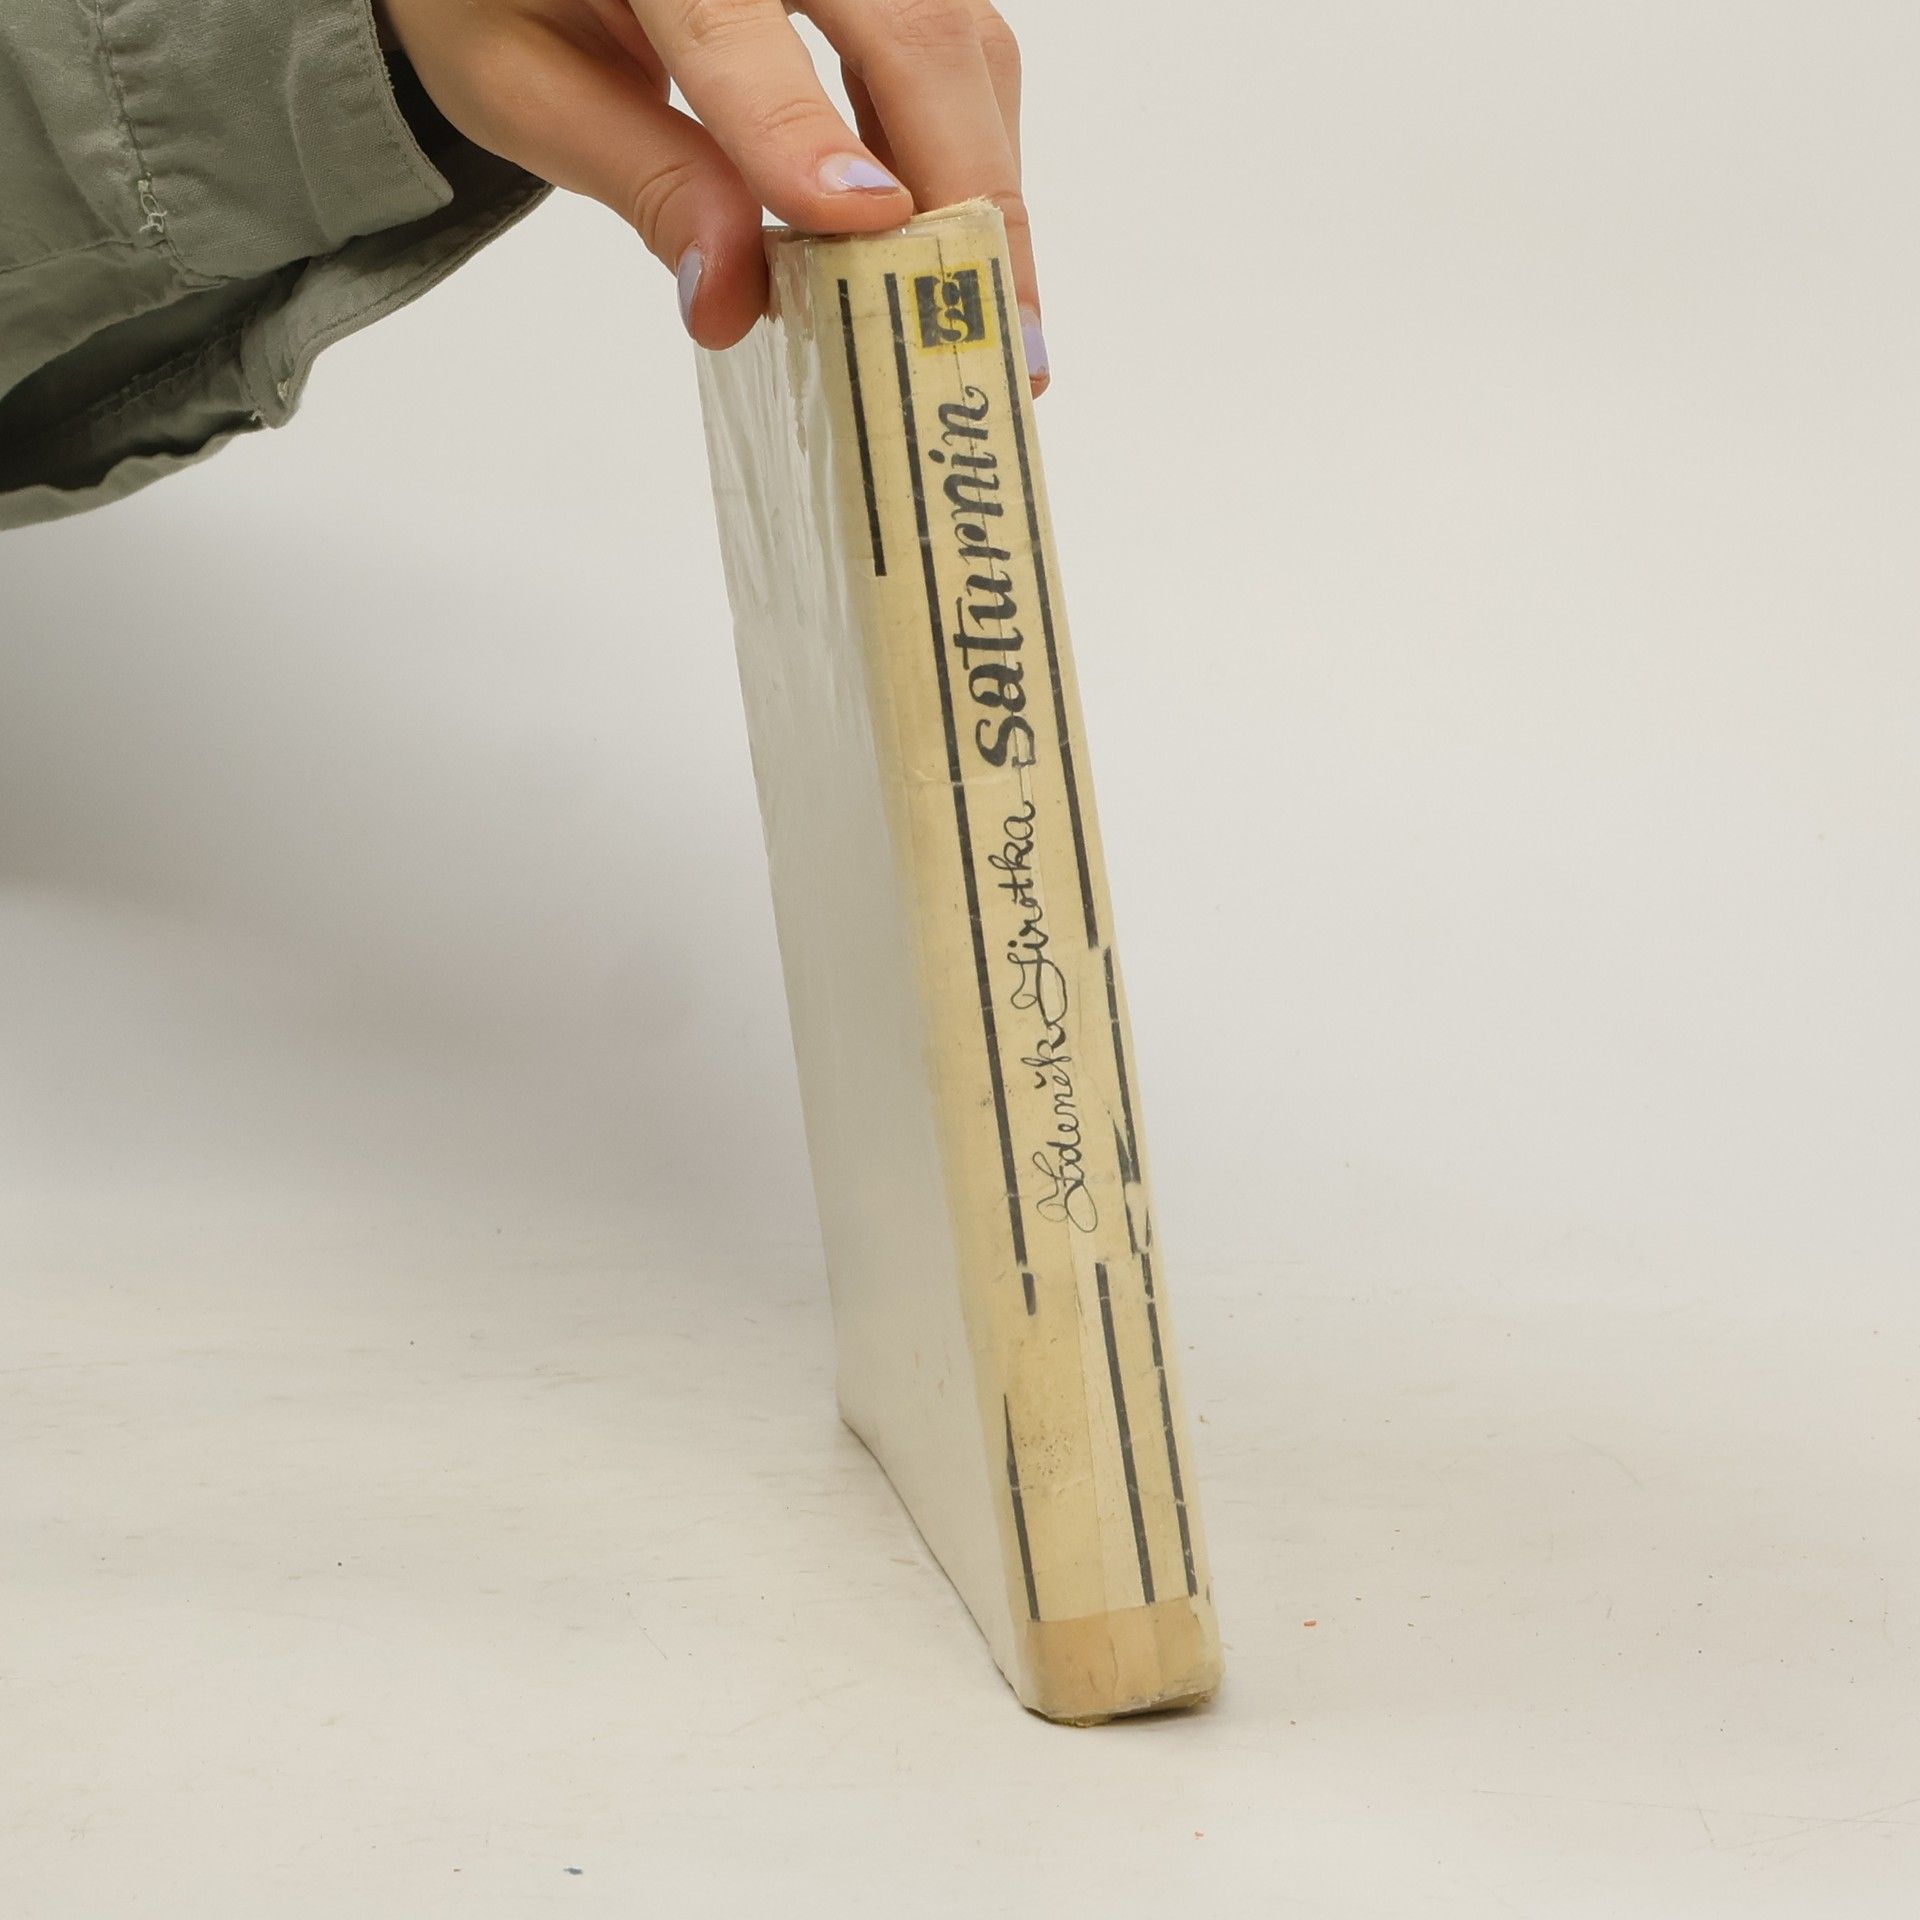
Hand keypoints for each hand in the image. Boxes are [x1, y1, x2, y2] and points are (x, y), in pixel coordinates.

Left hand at [375, 0, 1045, 390]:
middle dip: (964, 185)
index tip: (865, 226)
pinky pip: (960, 42)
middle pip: (910, 26)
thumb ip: (634, 174)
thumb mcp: (520, 79)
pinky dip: (966, 151)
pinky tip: (950, 243)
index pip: (728, 26)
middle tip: (1003, 337)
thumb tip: (730, 298)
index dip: (799, 128)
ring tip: (995, 313)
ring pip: (960, 34)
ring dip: (983, 181)